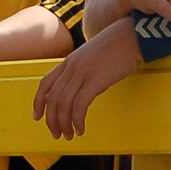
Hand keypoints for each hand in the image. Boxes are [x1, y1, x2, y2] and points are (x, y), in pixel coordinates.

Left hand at [33, 18, 142, 138]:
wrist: (132, 35)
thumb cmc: (118, 45)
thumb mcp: (93, 55)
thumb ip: (83, 68)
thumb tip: (80, 86)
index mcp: (69, 61)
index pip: (46, 84)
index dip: (38, 102)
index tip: (38, 117)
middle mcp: (72, 66)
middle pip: (52, 98)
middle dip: (52, 120)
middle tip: (57, 134)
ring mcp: (83, 72)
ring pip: (63, 104)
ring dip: (63, 124)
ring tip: (69, 135)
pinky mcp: (96, 80)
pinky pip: (80, 105)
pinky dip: (77, 120)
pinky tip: (81, 128)